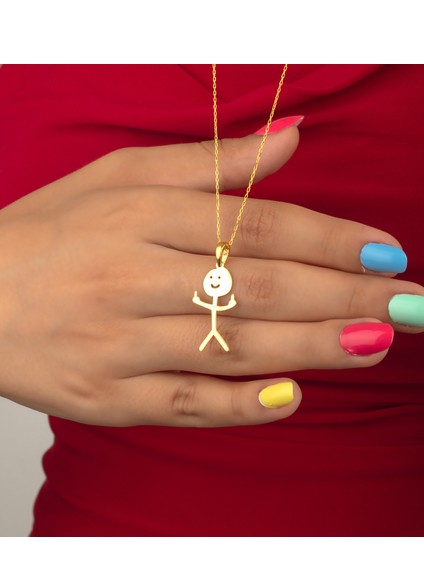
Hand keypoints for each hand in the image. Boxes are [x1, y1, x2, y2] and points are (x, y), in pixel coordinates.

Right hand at [1, 126, 422, 427]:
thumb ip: (209, 163)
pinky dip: (242, 405)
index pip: (256, 224)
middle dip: (342, 297)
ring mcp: (118, 343)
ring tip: (375, 343)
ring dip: (313, 347)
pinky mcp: (106, 396)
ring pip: (232, 346)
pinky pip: (185, 404)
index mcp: (139, 213)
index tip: (385, 254)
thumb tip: (292, 136)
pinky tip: (291, 397)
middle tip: (406, 306)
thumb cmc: (49, 234)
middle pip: (258, 287)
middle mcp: (131, 277)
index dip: (329, 239)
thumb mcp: (118, 177)